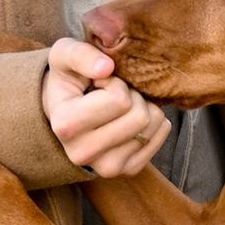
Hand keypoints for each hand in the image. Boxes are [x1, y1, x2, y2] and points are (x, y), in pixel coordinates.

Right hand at [42, 35, 171, 178]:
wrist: (67, 111)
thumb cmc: (68, 79)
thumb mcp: (64, 55)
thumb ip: (80, 54)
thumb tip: (106, 67)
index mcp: (65, 125)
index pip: (119, 100)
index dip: (114, 83)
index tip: (99, 84)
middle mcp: (83, 153)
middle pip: (139, 116)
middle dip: (131, 95)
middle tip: (113, 94)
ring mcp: (107, 167)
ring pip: (152, 125)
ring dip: (142, 105)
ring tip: (120, 106)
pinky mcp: (129, 170)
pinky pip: (161, 135)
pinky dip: (153, 119)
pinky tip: (131, 117)